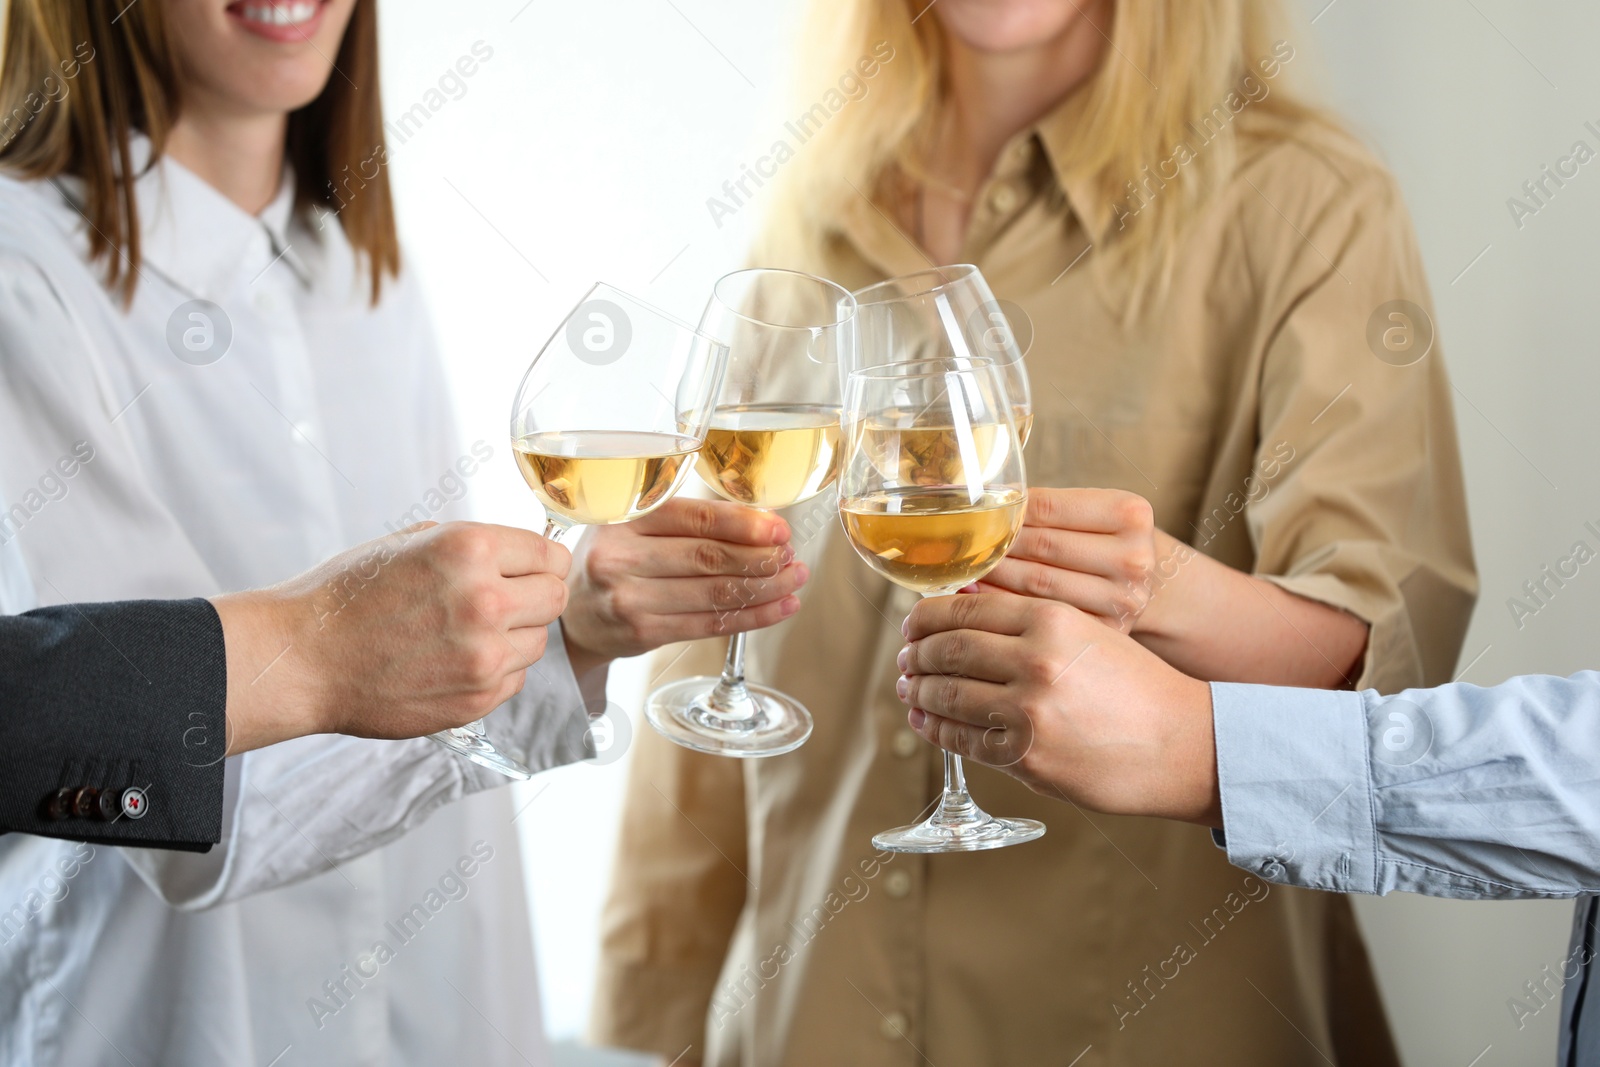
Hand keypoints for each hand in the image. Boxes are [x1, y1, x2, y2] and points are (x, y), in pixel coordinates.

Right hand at [213, 521, 570, 752]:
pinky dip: (495, 669)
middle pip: (555, 597)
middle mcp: (484, 601)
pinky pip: (515, 678)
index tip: (527, 569)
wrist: (302, 660)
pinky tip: (453, 661)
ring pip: (538, 641)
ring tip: (465, 633)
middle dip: (534, 596)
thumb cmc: (347, 597)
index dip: (538, 562)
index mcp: (468, 550)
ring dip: (514, 636)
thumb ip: (472, 547)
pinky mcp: (476, 698)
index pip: (550, 554)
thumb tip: (520, 555)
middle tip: (503, 601)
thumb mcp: (410, 544)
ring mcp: (483, 655)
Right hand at [560, 498, 807, 673]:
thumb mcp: (631, 528)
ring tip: (794, 579)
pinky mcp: (643, 634)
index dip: (743, 523)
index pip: (694, 518)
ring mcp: (630, 600)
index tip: (779, 528)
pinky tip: (779, 608)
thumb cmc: (612, 563)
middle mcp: (622, 559)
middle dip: (760, 557)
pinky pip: (708, 625)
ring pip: (713, 593)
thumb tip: (759, 522)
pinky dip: (751, 617)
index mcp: (624, 520)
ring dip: (764, 588)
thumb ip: (684, 523)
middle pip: (707, 557)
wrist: (570, 618)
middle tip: (791, 555)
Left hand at [895, 591, 1219, 824]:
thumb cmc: (1137, 685)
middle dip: (914, 655)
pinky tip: (925, 721)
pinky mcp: (1027, 758)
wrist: (1184, 744)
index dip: (924, 617)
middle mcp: (1036, 661)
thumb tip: (963, 612)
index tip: (912, 624)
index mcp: (1051, 619)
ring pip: (947, 696)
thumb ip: (1031, 622)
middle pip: (946, 650)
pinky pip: (963, 740)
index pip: (963, 608)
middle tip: (905, 659)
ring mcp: (1029, 713)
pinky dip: (935, 729)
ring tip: (908, 688)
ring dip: (917, 692)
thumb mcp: (1089, 630)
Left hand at [973, 488, 1164, 633]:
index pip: (1047, 508)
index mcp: (1130, 514)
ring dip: (993, 575)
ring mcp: (1123, 599)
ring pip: (1038, 582)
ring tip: (964, 569)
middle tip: (958, 546)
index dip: (1004, 512)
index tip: (972, 515)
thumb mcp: (1090, 511)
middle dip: (994, 544)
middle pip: (1042, 546)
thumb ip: (1045, 507)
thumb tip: (974, 511)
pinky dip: (1004, 605)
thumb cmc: (1101, 538)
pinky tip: (981, 599)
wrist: (1143, 582)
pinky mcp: (1108, 632)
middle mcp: (1133, 558)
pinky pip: (1042, 614)